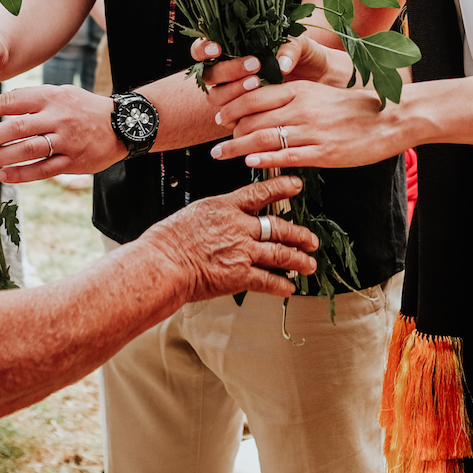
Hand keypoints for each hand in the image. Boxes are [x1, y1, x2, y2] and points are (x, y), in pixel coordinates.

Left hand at [0, 85, 119, 181]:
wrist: (123, 124)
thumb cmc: (83, 108)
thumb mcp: (60, 94)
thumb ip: (32, 100)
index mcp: (51, 97)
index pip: (12, 101)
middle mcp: (57, 118)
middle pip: (16, 127)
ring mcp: (66, 141)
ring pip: (28, 150)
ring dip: (0, 157)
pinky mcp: (74, 161)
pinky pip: (44, 169)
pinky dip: (23, 174)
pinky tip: (4, 176)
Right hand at [139, 174, 318, 300]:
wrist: (162, 263)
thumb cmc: (167, 241)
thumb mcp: (194, 214)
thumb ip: (215, 216)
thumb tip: (220, 220)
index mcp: (225, 207)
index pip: (261, 193)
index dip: (282, 187)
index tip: (296, 184)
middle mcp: (239, 227)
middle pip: (279, 226)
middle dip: (299, 234)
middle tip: (310, 239)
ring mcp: (242, 251)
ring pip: (280, 253)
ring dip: (298, 260)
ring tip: (309, 264)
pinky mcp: (240, 275)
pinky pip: (268, 280)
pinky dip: (281, 285)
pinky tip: (290, 288)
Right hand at [193, 34, 347, 102]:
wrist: (324, 80)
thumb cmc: (308, 58)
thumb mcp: (302, 46)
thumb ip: (290, 47)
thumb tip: (281, 64)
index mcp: (233, 51)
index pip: (203, 51)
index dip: (203, 49)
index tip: (217, 48)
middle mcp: (228, 75)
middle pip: (209, 75)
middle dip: (227, 70)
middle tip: (253, 66)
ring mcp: (233, 97)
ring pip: (217, 97)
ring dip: (234, 90)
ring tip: (258, 82)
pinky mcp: (243, 117)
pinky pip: (232, 119)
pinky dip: (241, 115)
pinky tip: (258, 110)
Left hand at [208, 79, 410, 170]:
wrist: (391, 118)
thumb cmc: (355, 108)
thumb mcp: (320, 96)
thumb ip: (294, 101)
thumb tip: (267, 112)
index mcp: (300, 90)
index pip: (254, 95)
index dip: (232, 107)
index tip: (219, 118)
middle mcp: (302, 107)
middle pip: (253, 117)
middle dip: (229, 131)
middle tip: (216, 144)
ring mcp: (312, 130)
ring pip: (264, 136)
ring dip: (237, 147)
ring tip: (220, 155)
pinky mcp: (324, 152)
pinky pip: (288, 155)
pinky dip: (265, 158)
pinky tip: (250, 162)